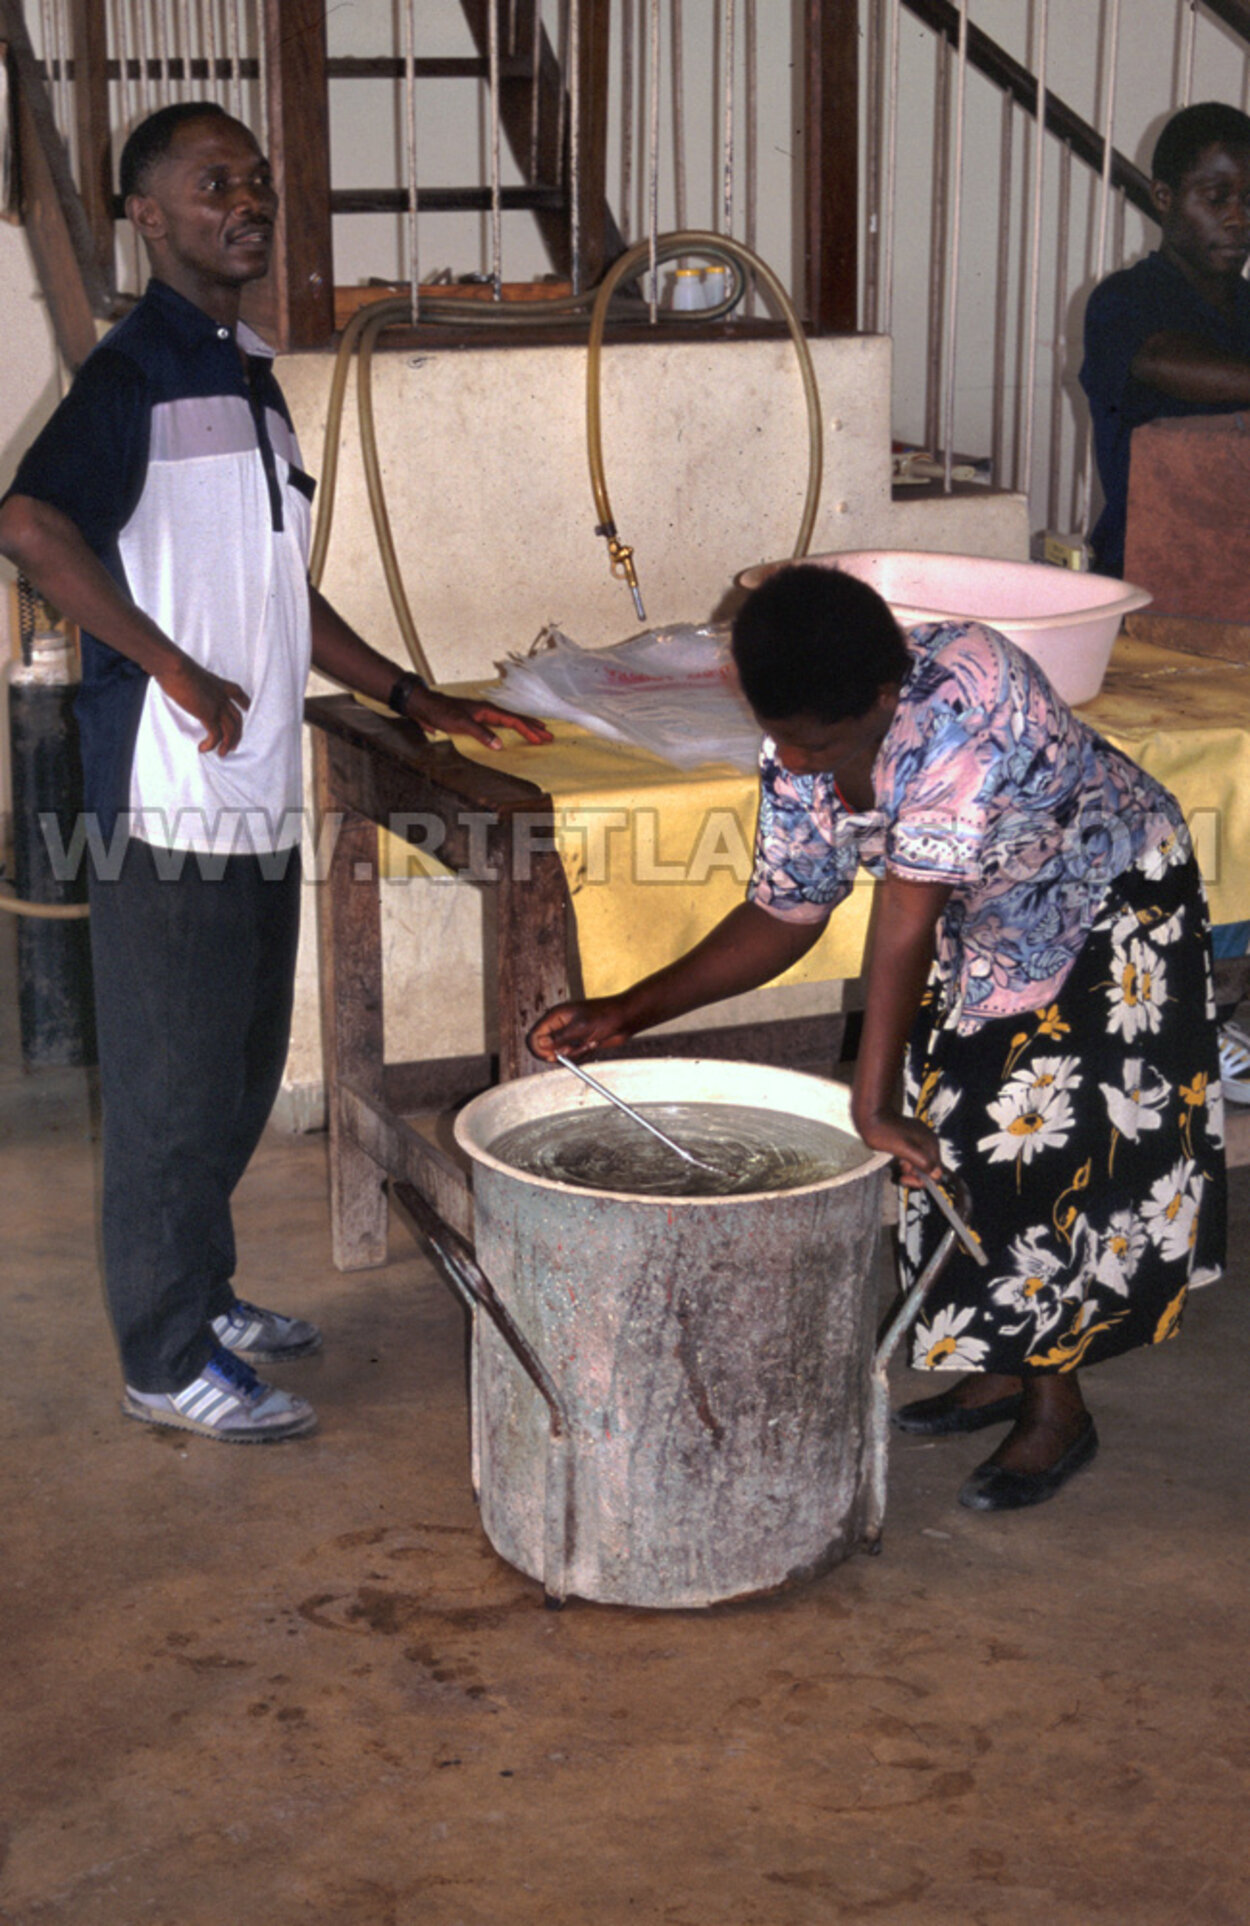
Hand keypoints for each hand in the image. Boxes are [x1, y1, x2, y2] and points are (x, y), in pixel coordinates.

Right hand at [156, 656, 250, 755]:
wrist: (175, 667)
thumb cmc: (177, 668)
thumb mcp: (193, 675)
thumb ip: (196, 684)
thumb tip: (186, 688)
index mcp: (221, 685)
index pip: (239, 695)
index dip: (245, 704)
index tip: (247, 710)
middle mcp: (223, 696)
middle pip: (237, 719)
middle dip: (237, 734)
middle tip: (232, 746)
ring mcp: (217, 706)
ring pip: (230, 730)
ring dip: (226, 744)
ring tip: (221, 754)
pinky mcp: (208, 714)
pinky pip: (216, 735)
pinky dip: (211, 745)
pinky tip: (203, 748)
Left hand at [404, 686, 551, 748]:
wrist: (425, 705)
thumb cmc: (442, 712)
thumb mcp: (462, 724)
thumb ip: (481, 734)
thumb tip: (500, 745)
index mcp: (488, 710)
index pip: (514, 721)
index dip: (529, 730)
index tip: (542, 739)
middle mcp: (488, 711)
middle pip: (516, 719)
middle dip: (533, 728)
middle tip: (549, 736)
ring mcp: (483, 715)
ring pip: (510, 721)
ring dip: (524, 727)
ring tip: (538, 733)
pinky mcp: (476, 720)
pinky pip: (501, 724)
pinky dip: (511, 729)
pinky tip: (512, 733)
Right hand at [528, 996, 638, 1062]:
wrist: (625, 1019)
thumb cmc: (605, 1016)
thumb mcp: (581, 1027)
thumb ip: (559, 1037)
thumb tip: (539, 1043)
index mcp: (556, 1016)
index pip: (535, 1035)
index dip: (539, 1048)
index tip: (551, 1056)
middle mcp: (559, 1025)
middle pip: (545, 1047)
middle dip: (560, 1052)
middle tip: (573, 1049)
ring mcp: (569, 1034)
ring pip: (561, 1054)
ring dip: (575, 1053)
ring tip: (590, 1042)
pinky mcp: (579, 1043)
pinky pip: (573, 1056)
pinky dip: (583, 1054)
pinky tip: (594, 1044)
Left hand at [854, 1107, 944, 1185]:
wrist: (871, 1115)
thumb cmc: (885, 1133)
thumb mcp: (905, 1149)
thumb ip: (923, 1161)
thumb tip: (937, 1175)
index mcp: (930, 1144)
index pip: (935, 1172)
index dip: (921, 1180)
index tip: (905, 1178)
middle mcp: (929, 1142)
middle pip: (928, 1167)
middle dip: (914, 1174)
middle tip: (901, 1171)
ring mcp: (920, 1139)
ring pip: (920, 1162)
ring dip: (910, 1167)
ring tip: (899, 1163)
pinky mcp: (911, 1138)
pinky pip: (913, 1155)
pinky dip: (906, 1160)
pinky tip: (898, 1157)